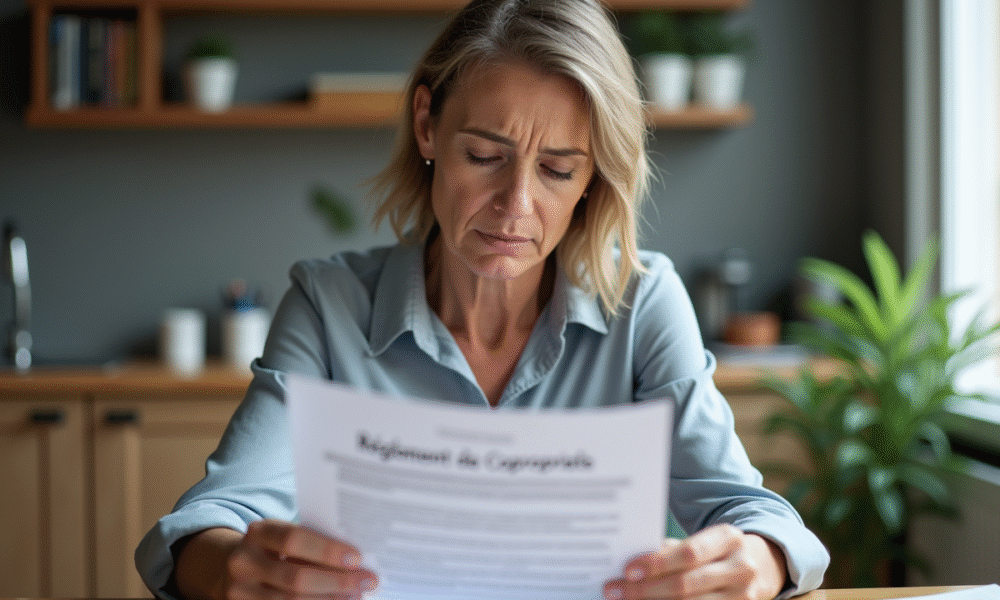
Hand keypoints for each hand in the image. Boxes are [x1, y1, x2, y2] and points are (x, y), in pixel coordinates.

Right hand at [177, 519, 377, 599]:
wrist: (231, 566)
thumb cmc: (273, 548)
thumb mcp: (284, 535)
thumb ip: (312, 542)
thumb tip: (356, 559)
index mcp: (258, 532)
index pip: (294, 539)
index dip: (327, 550)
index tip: (357, 557)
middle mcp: (243, 561)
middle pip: (295, 577)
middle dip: (337, 581)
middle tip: (368, 581)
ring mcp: (238, 591)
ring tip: (355, 596)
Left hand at [602, 524, 786, 599]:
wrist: (763, 565)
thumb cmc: (718, 550)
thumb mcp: (703, 540)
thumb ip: (672, 549)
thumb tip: (630, 565)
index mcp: (729, 538)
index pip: (689, 553)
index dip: (656, 563)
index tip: (626, 571)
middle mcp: (741, 568)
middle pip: (686, 585)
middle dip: (645, 591)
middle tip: (614, 590)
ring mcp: (744, 597)